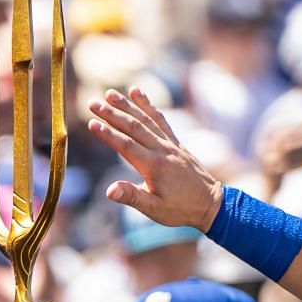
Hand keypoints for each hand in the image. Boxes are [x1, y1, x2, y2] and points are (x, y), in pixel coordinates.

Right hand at [87, 88, 223, 232]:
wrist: (210, 203)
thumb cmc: (179, 209)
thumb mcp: (154, 209)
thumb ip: (131, 197)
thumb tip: (109, 191)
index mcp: (154, 166)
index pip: (126, 146)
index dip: (108, 134)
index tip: (91, 123)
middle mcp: (162, 150)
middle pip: (134, 127)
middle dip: (112, 114)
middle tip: (92, 103)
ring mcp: (170, 144)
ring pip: (146, 120)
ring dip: (127, 105)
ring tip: (110, 93)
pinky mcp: (175, 142)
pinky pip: (159, 119)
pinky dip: (147, 105)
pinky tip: (137, 92)